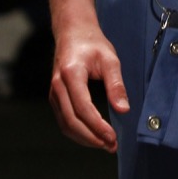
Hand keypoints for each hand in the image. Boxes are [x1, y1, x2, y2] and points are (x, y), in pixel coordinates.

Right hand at [48, 22, 129, 152]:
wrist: (73, 32)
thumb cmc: (92, 43)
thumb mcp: (110, 59)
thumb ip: (116, 85)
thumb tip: (124, 110)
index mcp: (71, 74)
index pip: (82, 108)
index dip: (97, 126)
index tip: (113, 137)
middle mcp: (57, 86)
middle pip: (71, 121)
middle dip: (91, 138)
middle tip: (111, 146)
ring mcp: (54, 93)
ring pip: (65, 125)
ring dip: (84, 138)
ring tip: (105, 144)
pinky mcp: (55, 98)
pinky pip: (64, 121)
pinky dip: (78, 132)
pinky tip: (93, 135)